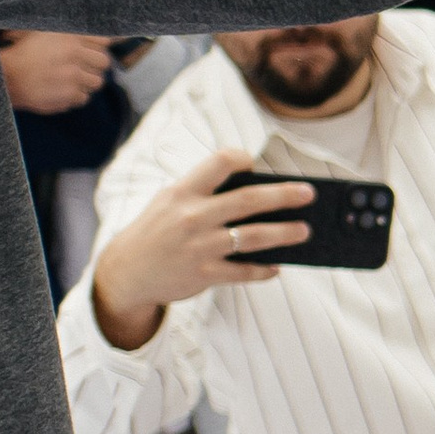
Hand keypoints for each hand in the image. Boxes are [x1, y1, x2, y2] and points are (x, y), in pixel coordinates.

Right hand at [0, 30, 113, 115]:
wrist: (5, 77)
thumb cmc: (21, 52)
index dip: (99, 47)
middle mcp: (75, 58)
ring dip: (87, 82)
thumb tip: (104, 36)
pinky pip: (83, 99)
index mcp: (70, 38)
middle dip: (95, 66)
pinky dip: (75, 96)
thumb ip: (71, 32)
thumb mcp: (43, 31)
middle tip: (83, 67)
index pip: (103, 42)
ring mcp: (73, 79)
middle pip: (104, 63)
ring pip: (96, 83)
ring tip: (71, 80)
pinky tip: (61, 90)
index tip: (93, 52)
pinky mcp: (68, 97)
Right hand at [89, 145, 313, 353]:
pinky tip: (276, 267)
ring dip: (284, 233)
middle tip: (308, 194)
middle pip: (248, 200)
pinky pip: (244, 271)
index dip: (242, 159)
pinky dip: (264, 270)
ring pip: (254, 237)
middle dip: (283, 196)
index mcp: (183, 192)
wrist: (125, 272)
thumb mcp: (169, 202)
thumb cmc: (156, 232)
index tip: (256, 163)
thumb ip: (203, 194)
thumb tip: (254, 192)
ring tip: (304, 231)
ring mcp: (200, 247)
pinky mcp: (204, 274)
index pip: (219, 163)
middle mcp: (193, 217)